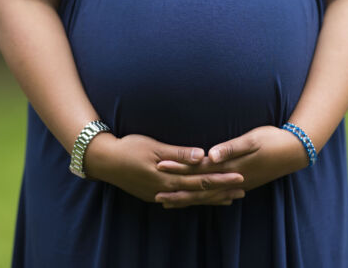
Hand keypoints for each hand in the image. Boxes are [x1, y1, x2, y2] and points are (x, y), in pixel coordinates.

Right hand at [84, 132, 246, 206]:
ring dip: (211, 198)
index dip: (221, 178)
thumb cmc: (129, 148)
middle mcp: (166, 189)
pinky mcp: (154, 195)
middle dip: (222, 190)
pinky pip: (179, 200)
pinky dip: (194, 200)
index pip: (201, 178)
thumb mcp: (154, 147)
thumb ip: (179, 153)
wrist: (104, 161)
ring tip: (230, 197)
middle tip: (243, 189)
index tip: (239, 175)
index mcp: (168, 176)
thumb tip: (202, 155)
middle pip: (199, 191)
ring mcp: (159, 194)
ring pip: (191, 198)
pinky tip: (202, 200)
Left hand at [153, 125, 309, 207]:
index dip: (179, 167)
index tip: (160, 165)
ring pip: (208, 195)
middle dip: (178, 189)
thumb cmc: (273, 139)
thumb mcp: (252, 139)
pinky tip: (199, 201)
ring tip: (170, 202)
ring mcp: (238, 184)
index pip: (199, 169)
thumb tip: (211, 155)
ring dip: (189, 198)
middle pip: (200, 187)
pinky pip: (218, 196)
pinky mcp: (242, 184)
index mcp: (231, 167)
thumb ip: (231, 147)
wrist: (295, 150)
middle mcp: (232, 179)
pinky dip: (205, 199)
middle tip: (156, 193)